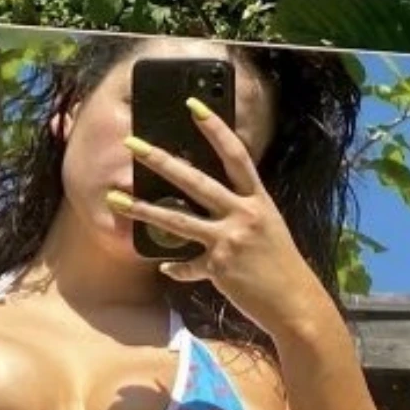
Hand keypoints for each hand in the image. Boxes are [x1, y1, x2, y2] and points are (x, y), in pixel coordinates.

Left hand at [108, 99, 332, 343]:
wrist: (295, 304)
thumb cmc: (281, 264)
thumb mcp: (267, 228)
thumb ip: (239, 212)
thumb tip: (209, 205)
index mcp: (258, 200)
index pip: (236, 155)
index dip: (215, 129)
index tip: (193, 105)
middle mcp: (243, 214)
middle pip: (196, 181)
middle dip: (161, 160)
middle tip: (132, 143)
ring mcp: (229, 240)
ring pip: (177, 220)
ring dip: (142, 209)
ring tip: (114, 199)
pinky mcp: (218, 267)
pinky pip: (187, 265)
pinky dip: (177, 267)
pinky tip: (166, 268)